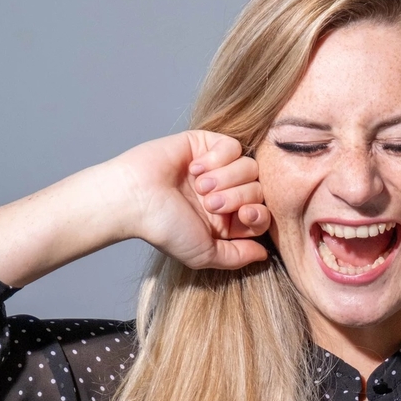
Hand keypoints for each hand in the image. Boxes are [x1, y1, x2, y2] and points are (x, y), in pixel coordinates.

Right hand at [114, 130, 271, 269]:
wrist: (135, 199)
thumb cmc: (164, 229)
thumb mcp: (204, 254)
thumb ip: (237, 256)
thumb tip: (264, 255)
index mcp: (226, 219)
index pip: (263, 213)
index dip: (260, 214)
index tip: (243, 216)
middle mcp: (225, 192)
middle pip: (259, 188)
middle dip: (237, 197)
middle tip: (208, 203)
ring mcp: (217, 168)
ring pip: (250, 166)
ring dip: (226, 179)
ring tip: (199, 187)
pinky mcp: (205, 144)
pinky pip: (233, 146)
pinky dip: (217, 158)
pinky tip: (195, 168)